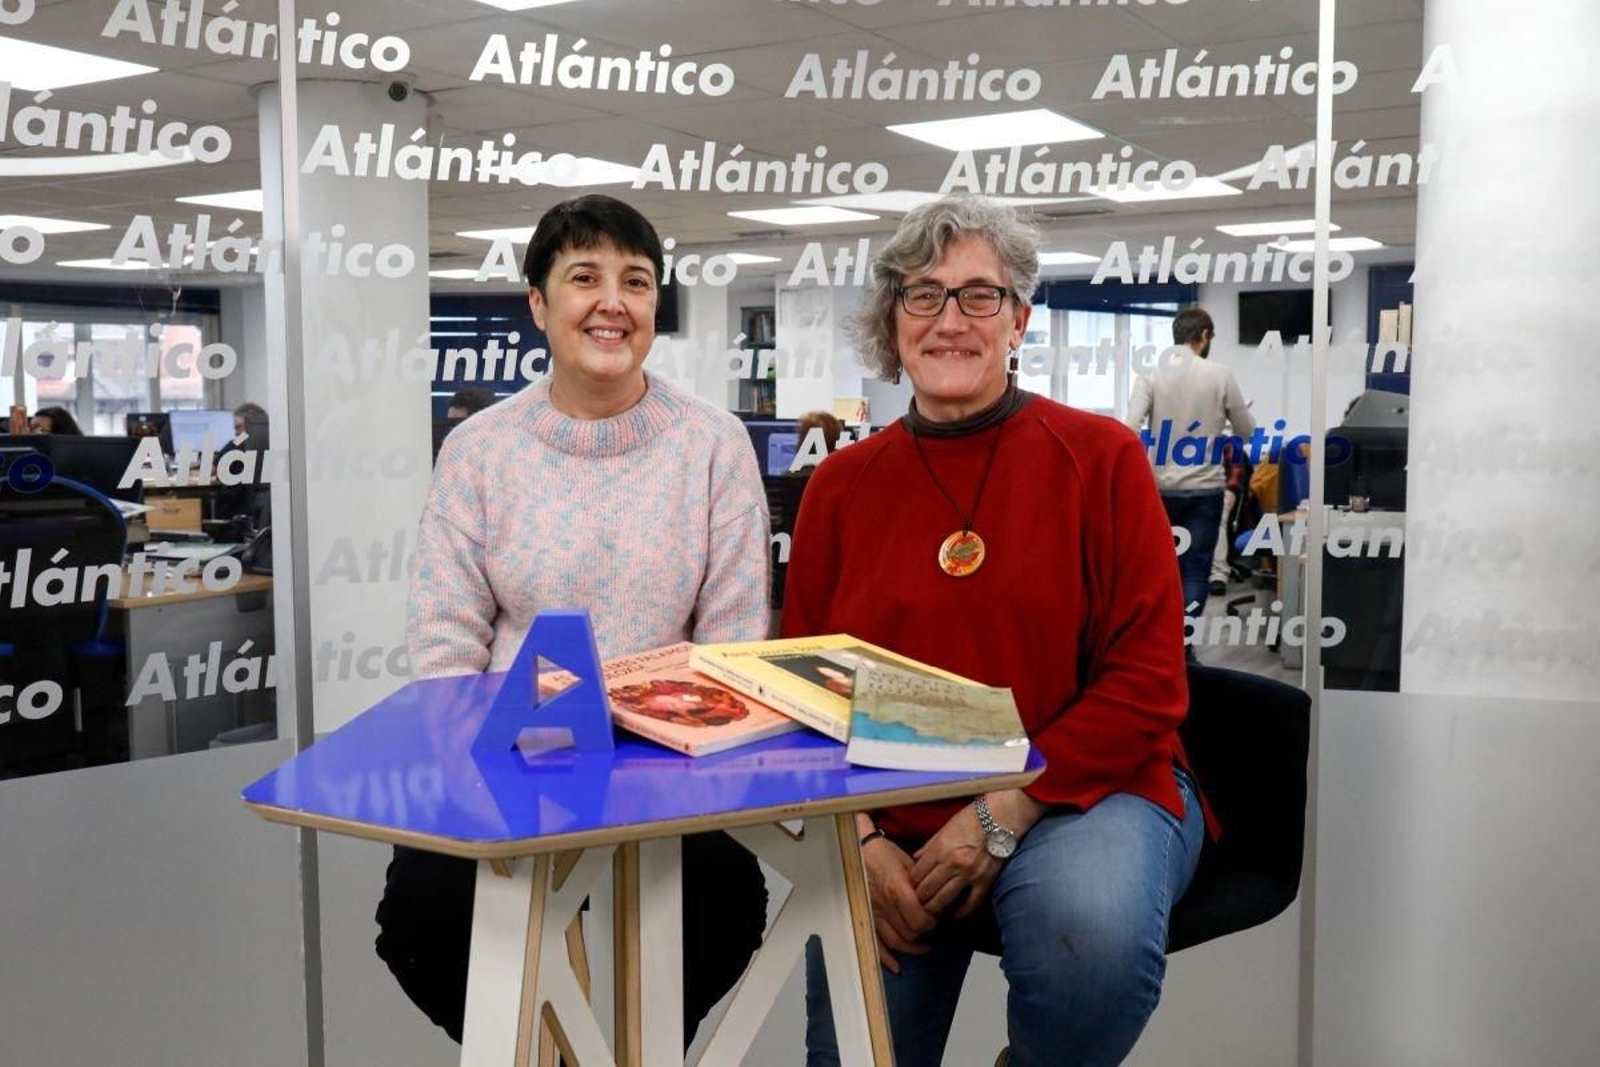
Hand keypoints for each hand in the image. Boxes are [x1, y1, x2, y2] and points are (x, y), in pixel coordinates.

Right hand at [859, 836, 935, 974]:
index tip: (935, 916)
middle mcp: (884, 906)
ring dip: (912, 947)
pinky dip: (886, 958)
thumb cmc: (883, 853)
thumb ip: (921, 884)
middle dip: (923, 932)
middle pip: (910, 933)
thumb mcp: (908, 863)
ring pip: (896, 942)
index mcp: (897, 890)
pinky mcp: (865, 918)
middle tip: (929, 925)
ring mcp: (873, 914)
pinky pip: (875, 944)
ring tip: (923, 946)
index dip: (931, 921)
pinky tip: (897, 966)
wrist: (858, 849)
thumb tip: (935, 900)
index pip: (919, 920)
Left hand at [908, 806, 997, 918]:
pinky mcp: (985, 881)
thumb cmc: (972, 819)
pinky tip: (954, 913)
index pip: (917, 874)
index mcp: (940, 849)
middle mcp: (952, 863)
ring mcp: (969, 874)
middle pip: (927, 890)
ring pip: (944, 900)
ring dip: (934, 907)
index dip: (911, 884)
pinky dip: (960, 911)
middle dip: (919, 898)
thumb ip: (929, 846)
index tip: (911, 887)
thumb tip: (916, 859)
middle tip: (918, 902)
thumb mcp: (945, 828)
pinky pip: (970, 903)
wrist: (1001, 817)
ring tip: (931, 909)